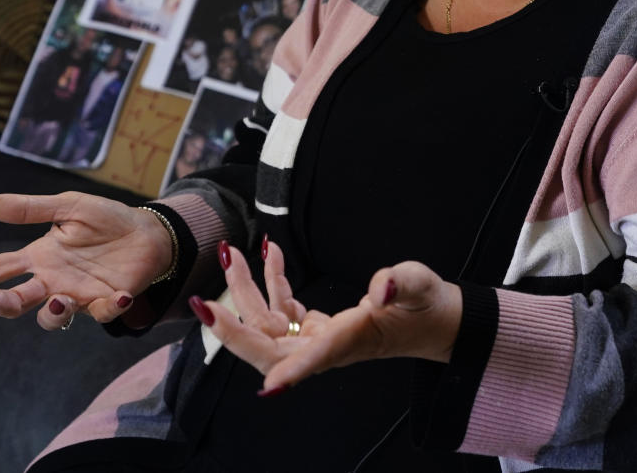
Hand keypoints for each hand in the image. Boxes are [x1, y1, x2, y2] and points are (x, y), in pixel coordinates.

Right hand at [0, 192, 173, 330]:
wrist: (150, 232)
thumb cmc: (107, 220)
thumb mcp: (69, 206)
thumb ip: (29, 208)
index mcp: (38, 257)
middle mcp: (52, 282)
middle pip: (15, 302)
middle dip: (1, 305)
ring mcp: (78, 295)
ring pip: (52, 319)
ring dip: (51, 315)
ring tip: (59, 301)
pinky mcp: (108, 302)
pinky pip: (102, 314)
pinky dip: (109, 307)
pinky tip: (119, 294)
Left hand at [195, 239, 462, 395]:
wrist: (433, 321)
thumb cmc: (427, 306)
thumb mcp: (419, 286)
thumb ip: (401, 283)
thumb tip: (382, 285)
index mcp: (349, 342)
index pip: (315, 359)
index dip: (291, 372)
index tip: (269, 384)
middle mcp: (325, 347)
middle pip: (268, 349)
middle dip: (233, 328)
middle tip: (203, 303)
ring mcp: (317, 338)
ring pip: (266, 324)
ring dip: (244, 291)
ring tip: (232, 253)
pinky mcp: (317, 326)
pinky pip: (282, 308)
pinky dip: (271, 281)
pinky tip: (271, 252)